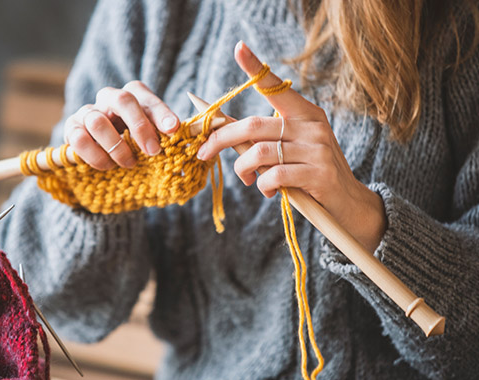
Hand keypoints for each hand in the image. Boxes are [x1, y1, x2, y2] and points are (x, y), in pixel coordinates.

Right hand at [63, 81, 179, 169]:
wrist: (105, 156)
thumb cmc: (136, 144)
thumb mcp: (154, 138)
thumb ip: (167, 137)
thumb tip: (189, 147)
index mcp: (133, 95)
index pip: (146, 97)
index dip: (161, 112)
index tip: (173, 129)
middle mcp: (109, 98)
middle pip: (123, 100)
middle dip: (140, 127)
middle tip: (153, 152)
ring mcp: (87, 112)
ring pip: (97, 121)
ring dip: (116, 147)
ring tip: (129, 164)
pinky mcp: (71, 129)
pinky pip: (78, 139)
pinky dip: (95, 156)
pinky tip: (108, 166)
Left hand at [197, 41, 386, 252]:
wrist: (347, 202)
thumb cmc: (310, 173)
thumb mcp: (290, 149)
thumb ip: (262, 139)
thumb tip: (223, 131)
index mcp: (305, 113)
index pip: (276, 86)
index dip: (256, 68)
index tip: (238, 47)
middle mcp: (312, 125)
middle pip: (254, 125)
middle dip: (221, 139)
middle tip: (203, 152)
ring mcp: (318, 148)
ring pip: (260, 152)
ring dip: (242, 169)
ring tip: (247, 178)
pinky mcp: (319, 173)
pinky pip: (275, 176)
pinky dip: (262, 185)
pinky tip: (266, 190)